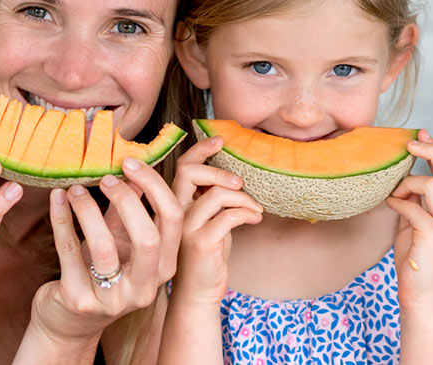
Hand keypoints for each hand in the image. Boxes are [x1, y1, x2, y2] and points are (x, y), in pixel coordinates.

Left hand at [27, 158, 183, 344]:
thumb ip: (129, 210)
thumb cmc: (99, 274)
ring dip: (87, 209)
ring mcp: (113, 299)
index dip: (154, 186)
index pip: (173, 219)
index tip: (130, 163)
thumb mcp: (119, 242)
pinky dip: (62, 220)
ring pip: (104, 246)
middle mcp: (145, 287)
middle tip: (105, 177)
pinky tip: (57, 199)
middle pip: (148, 237)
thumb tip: (133, 167)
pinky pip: (69, 252)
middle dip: (126, 199)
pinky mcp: (79, 301)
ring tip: (74, 189)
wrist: (69, 322)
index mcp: (164, 267)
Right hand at [170, 137, 260, 305]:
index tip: (221, 139)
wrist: (199, 293)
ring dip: (244, 198)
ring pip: (216, 195)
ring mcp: (186, 228)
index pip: (182, 166)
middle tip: (241, 183)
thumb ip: (213, 198)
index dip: (200, 149)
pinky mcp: (201, 243)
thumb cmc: (207, 255)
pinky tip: (255, 220)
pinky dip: (247, 214)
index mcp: (176, 203)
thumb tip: (234, 175)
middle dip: (219, 171)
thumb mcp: (210, 221)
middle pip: (189, 172)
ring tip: (256, 210)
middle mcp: (175, 213)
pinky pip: (228, 216)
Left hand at [385, 129, 432, 309]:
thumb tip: (402, 182)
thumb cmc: (418, 266)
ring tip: (394, 194)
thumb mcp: (415, 229)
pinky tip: (389, 206)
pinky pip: (413, 207)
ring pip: (432, 184)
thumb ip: (414, 205)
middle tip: (410, 143)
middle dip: (432, 150)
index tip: (420, 133)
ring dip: (408, 182)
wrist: (424, 300)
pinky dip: (398, 203)